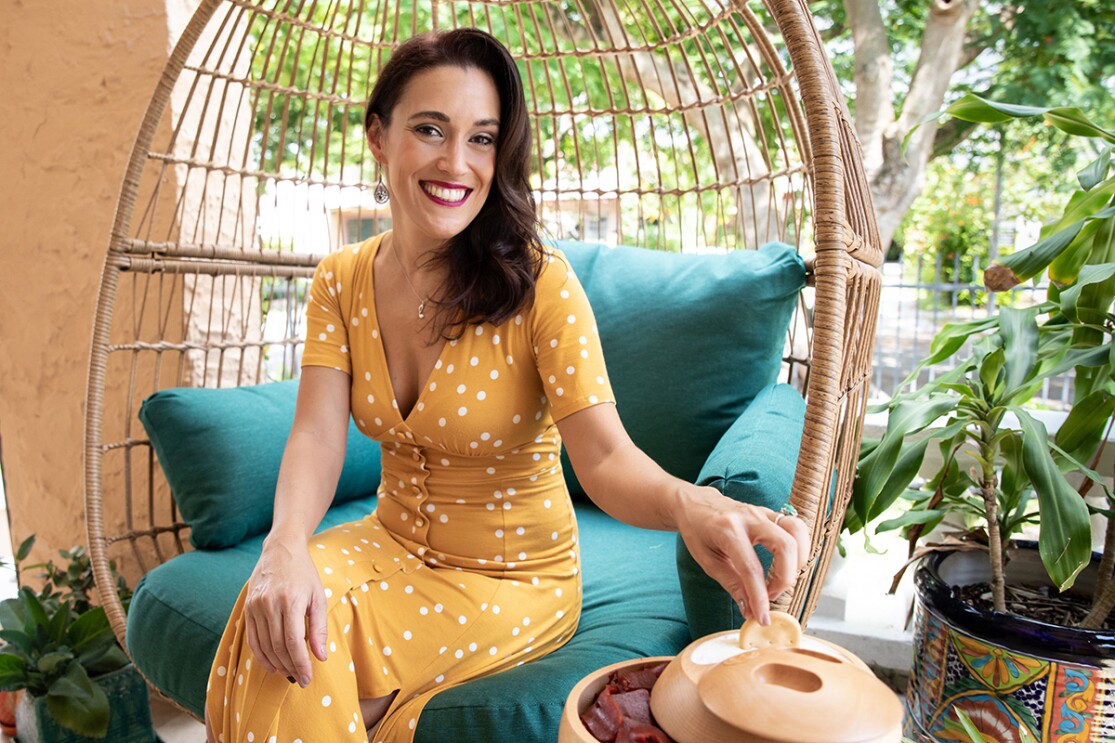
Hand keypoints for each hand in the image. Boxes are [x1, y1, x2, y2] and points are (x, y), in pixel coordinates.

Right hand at [243, 534, 328, 685]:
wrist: (281, 550)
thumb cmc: (304, 574)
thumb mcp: (318, 597)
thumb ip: (319, 628)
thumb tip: (321, 657)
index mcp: (290, 601)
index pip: (294, 642)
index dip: (301, 664)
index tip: (307, 678)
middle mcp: (269, 604)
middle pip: (278, 647)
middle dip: (290, 667)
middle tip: (300, 679)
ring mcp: (255, 606)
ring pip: (264, 645)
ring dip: (276, 664)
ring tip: (288, 673)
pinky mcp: (247, 608)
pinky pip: (252, 639)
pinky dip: (261, 656)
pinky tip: (271, 665)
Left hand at [674, 486, 808, 625]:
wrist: (695, 503)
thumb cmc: (697, 530)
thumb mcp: (707, 560)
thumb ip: (731, 584)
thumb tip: (750, 609)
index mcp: (727, 530)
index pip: (751, 568)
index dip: (760, 597)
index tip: (763, 617)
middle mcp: (749, 518)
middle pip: (785, 546)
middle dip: (785, 579)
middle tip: (771, 595)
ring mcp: (762, 512)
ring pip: (797, 531)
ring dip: (799, 560)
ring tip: (783, 578)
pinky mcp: (770, 513)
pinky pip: (796, 527)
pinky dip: (800, 546)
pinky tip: (790, 563)